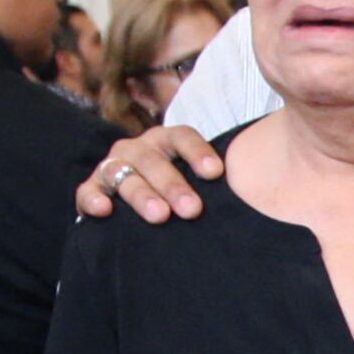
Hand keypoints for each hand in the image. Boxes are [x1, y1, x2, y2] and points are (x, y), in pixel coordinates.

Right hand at [79, 125, 221, 221]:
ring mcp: (113, 167)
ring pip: (122, 173)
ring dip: (141, 194)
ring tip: (160, 216)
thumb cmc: (181, 198)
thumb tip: (266, 192)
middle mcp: (139, 150)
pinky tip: (105, 211)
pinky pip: (87, 191)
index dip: (197, 152)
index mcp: (167, 143)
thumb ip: (222, 186)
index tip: (216, 174)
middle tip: (192, 210)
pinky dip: (93, 198)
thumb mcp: (202, 186)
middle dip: (173, 184)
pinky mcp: (93, 189)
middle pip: (153, 159)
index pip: (181, 137)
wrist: (147, 211)